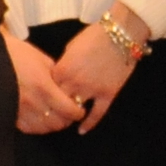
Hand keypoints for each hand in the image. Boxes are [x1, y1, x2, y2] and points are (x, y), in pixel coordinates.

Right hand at [6, 31, 82, 133]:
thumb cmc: (15, 54)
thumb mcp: (41, 59)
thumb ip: (56, 75)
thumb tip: (67, 86)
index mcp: (44, 87)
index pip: (69, 110)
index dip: (78, 112)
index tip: (79, 109)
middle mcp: (33, 102)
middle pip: (58, 123)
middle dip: (67, 120)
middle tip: (68, 113)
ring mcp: (20, 111)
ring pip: (44, 128)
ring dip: (53, 124)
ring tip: (55, 116)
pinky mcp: (10, 114)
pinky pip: (29, 128)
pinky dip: (38, 127)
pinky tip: (40, 119)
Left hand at [49, 11, 143, 132]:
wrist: (120, 34)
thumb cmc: (94, 36)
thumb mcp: (71, 47)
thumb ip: (64, 64)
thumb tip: (60, 76)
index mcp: (63, 69)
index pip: (48, 88)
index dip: (46, 94)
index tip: (45, 99)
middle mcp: (74, 82)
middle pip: (59, 102)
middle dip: (55, 108)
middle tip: (53, 114)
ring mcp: (91, 90)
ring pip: (76, 110)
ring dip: (70, 115)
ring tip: (66, 121)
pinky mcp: (108, 94)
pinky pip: (97, 114)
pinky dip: (89, 124)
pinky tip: (82, 131)